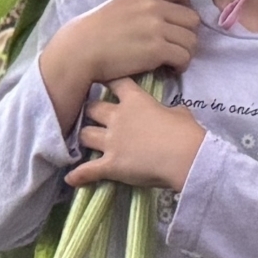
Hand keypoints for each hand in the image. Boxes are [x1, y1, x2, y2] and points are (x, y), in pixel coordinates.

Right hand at [41, 0, 199, 127]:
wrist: (82, 49)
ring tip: (173, 59)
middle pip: (192, 18)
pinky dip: (181, 65)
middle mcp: (154, 5)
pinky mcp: (157, 49)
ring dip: (186, 51)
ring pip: (192, 39)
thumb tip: (167, 12)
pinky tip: (171, 68)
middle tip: (176, 44)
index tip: (177, 22)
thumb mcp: (122, 3)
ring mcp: (156, 27)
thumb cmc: (97, 30)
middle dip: (187, 33)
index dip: (184, 7)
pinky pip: (184, 56)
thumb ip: (144, 3)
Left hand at [64, 78, 205, 191]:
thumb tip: (171, 113)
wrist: (186, 156)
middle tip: (92, 116)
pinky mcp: (110, 164)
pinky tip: (70, 178)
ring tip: (85, 142)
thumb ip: (169, 110)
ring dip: (84, 138)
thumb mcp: (180, 113)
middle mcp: (118, 118)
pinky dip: (78, 175)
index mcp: (136, 101)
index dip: (108, 81)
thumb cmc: (187, 132)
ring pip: (84, 135)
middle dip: (90, 112)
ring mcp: (111, 141)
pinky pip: (88, 170)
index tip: (102, 79)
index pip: (116, 83)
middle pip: (92, 108)